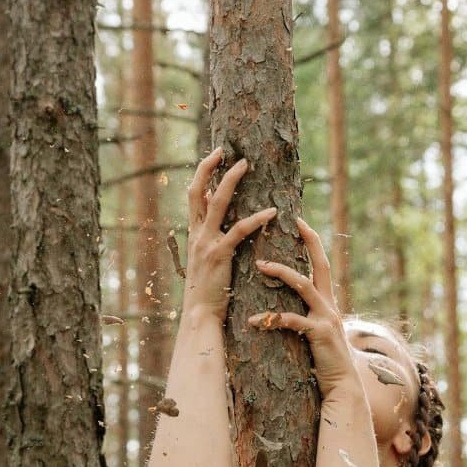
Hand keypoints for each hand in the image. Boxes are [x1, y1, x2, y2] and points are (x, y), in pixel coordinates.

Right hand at [182, 147, 277, 319]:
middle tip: (224, 149)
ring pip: (217, 202)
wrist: (200, 317)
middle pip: (197, 191)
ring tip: (245, 164)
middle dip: (208, 167)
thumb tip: (218, 220)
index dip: (201, 174)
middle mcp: (196, 234)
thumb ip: (209, 240)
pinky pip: (239, 230)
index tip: (214, 156)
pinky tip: (273, 211)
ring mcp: (206, 243)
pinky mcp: (219, 255)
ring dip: (230, 180)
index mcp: (193, 234)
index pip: (194, 196)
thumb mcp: (205, 261)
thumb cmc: (207, 293)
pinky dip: (257, 218)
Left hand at [248, 218, 359, 398]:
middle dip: (308, 242)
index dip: (312, 240)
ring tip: (260, 264)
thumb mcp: (317, 330)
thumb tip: (290, 301)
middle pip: (320, 264)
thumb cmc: (325, 359)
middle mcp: (330, 304)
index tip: (298, 219)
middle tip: (289, 221)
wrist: (342, 386)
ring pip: (304, 286)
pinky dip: (272, 318)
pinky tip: (253, 320)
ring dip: (282, 272)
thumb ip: (307, 313)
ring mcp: (326, 318)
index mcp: (328, 301)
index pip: (321, 263)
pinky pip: (292, 321)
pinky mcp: (318, 335)